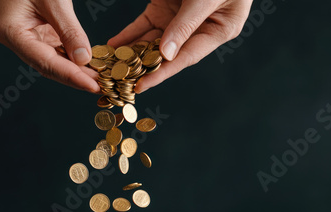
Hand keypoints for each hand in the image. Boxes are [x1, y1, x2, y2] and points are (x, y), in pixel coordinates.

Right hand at [0, 0, 98, 92]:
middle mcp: (15, 38)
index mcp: (11, 32)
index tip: (94, 86)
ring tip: (100, 77)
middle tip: (102, 85)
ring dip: (75, 69)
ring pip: (52, 60)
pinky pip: (54, 48)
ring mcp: (24, 35)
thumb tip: (84, 60)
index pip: (46, 63)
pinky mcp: (34, 30)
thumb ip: (69, 30)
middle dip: (75, 78)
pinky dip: (71, 56)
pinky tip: (89, 63)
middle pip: (48, 66)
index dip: (71, 77)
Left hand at [108, 0, 252, 92]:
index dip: (163, 73)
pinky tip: (114, 45)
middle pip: (166, 54)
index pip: (186, 57)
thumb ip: (186, 24)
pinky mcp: (163, 7)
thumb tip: (166, 54)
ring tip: (112, 66)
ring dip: (131, 53)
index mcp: (218, 30)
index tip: (141, 86)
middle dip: (142, 67)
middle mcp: (197, 29)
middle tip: (120, 80)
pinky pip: (144, 25)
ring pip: (152, 41)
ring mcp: (179, 19)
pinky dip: (129, 35)